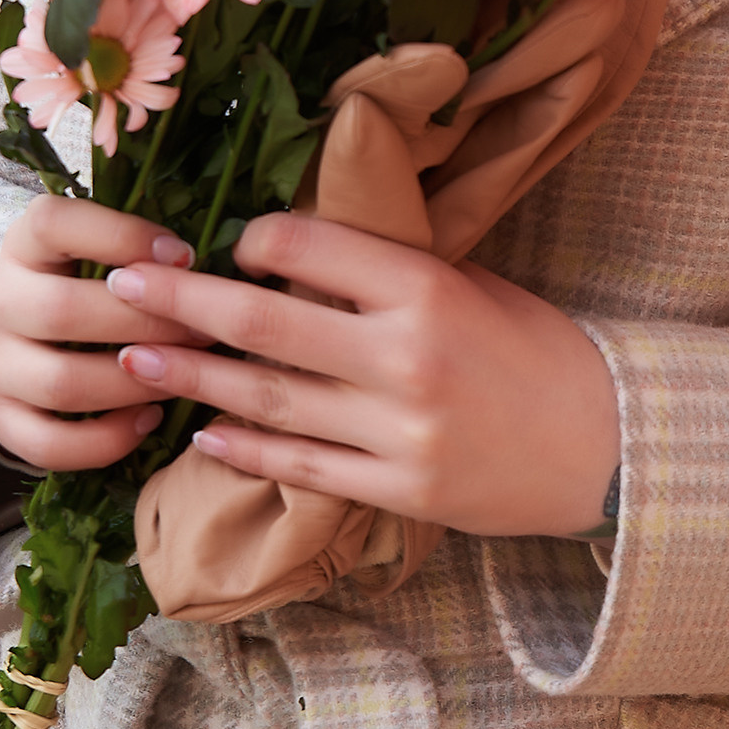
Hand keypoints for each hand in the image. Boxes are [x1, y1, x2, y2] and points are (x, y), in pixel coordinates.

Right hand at [0, 196, 211, 470]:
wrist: (42, 337)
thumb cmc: (96, 280)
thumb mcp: (110, 249)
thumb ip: (143, 248)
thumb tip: (196, 262)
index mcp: (24, 243)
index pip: (53, 223)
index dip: (121, 236)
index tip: (184, 255)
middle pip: (61, 311)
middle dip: (144, 324)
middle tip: (202, 330)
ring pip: (59, 382)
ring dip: (132, 383)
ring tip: (182, 376)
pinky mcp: (1, 419)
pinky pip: (48, 444)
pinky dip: (105, 439)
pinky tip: (149, 419)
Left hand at [107, 212, 620, 539]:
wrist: (605, 443)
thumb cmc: (532, 347)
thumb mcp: (469, 283)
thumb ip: (387, 272)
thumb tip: (294, 250)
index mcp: (424, 288)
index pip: (311, 248)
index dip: (254, 240)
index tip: (224, 238)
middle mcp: (403, 357)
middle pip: (268, 325)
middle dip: (185, 303)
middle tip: (123, 286)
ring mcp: (396, 431)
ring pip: (269, 400)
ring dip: (192, 379)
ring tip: (133, 359)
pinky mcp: (396, 490)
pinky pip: (301, 466)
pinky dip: (246, 447)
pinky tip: (200, 432)